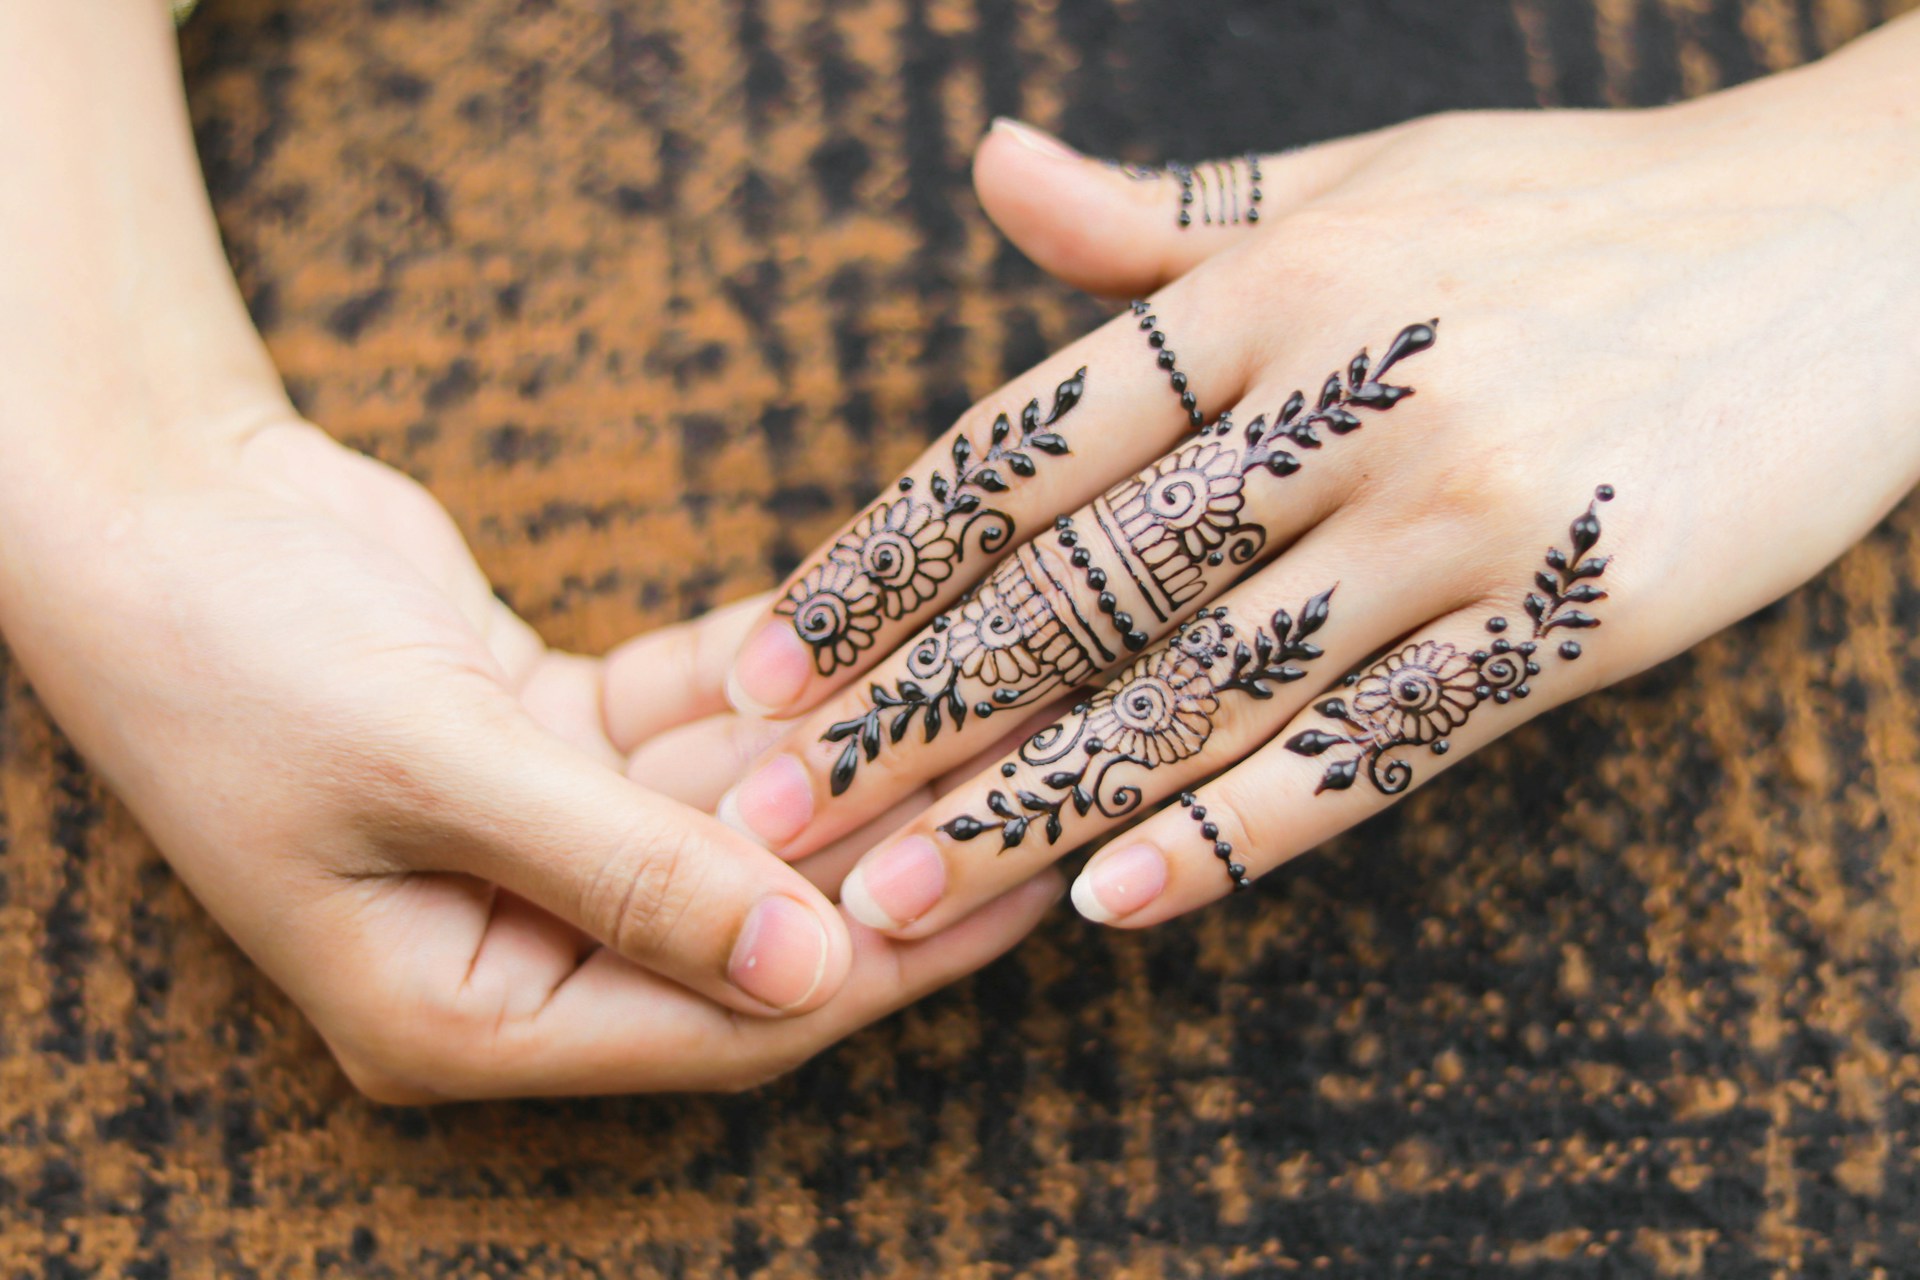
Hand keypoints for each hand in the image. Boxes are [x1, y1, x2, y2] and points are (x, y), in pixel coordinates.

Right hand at [0, 415, 1062, 1099]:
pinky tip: (877, 636)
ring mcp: (533, 837)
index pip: (720, 1021)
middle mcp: (512, 940)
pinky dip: (765, 685)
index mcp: (464, 1010)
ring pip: (728, 814)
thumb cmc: (240, 657)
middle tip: (1031, 795)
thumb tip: (810, 968)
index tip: (1007, 897)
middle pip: (746, 920)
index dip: (873, 965)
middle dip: (882, 858)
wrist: (146, 511)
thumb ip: (627, 873)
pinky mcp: (546, 737)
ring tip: (985, 702)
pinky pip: (684, 723)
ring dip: (839, 760)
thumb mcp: (432, 771)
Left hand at [708, 16, 1919, 933]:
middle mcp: (1348, 398)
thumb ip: (1163, 223)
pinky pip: (1369, 751)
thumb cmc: (1572, 212)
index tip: (762, 667)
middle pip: (1078, 592)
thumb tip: (991, 171)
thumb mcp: (1361, 187)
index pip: (1021, 450)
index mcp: (1271, 287)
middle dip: (909, 720)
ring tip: (895, 901)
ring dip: (1028, 811)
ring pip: (1197, 693)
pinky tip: (1109, 906)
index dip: (875, 569)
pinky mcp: (1568, 622)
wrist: (1862, 240)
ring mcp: (1460, 517)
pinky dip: (1231, 836)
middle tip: (772, 820)